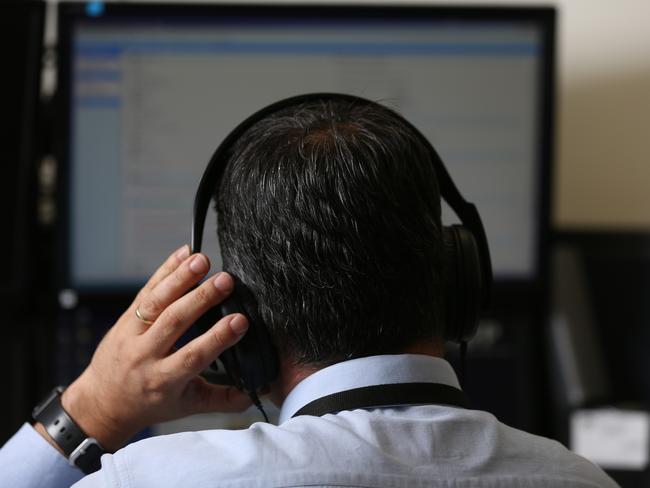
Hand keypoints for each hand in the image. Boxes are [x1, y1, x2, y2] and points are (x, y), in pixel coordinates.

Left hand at [55, 246, 251, 451]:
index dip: (217, 338)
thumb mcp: (188, 406)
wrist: (104, 402)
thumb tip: (258, 391)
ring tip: (202, 260)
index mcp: (164, 380)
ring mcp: (131, 334)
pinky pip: (146, 291)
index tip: (239, 321)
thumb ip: (224, 400)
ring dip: (180, 278)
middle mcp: (145, 356)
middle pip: (174, 321)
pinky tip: (183, 254)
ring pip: (156, 302)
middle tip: (226, 281)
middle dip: (201, 298)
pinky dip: (165, 270)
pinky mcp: (126, 318)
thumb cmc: (151, 403)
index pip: (193, 356)